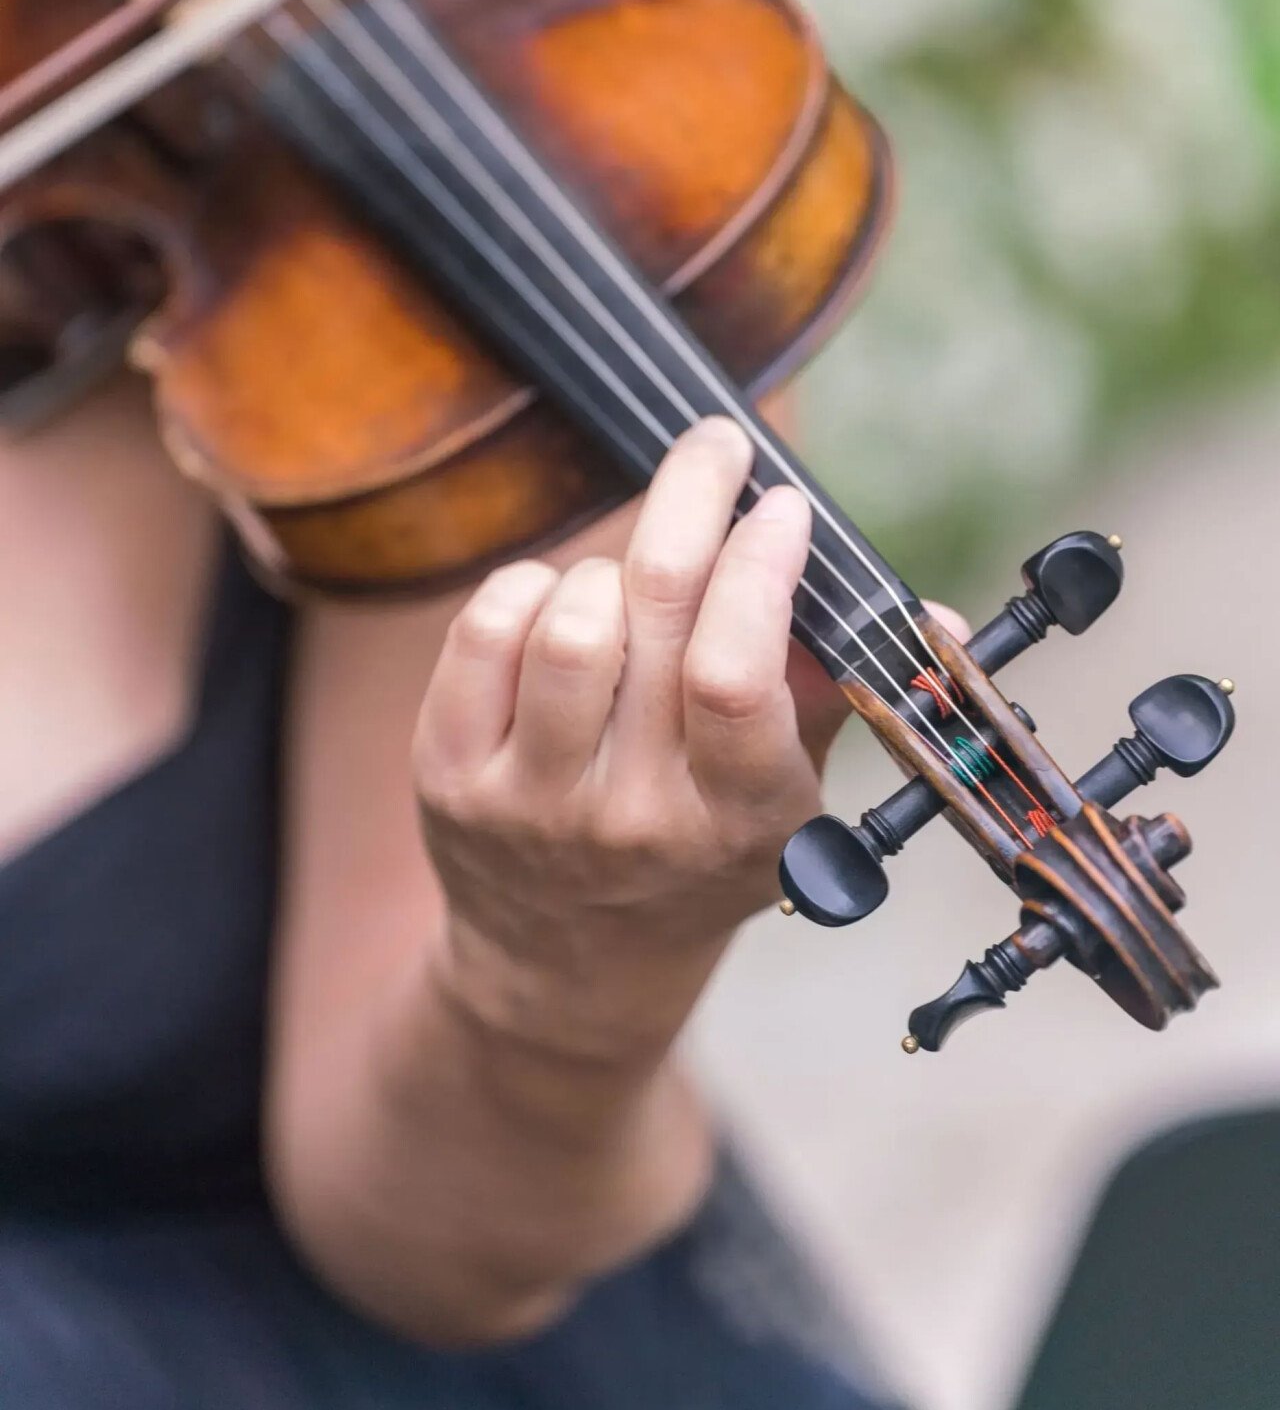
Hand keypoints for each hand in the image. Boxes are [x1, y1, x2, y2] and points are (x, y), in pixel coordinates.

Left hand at [414, 418, 962, 1055]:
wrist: (570, 963)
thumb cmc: (696, 853)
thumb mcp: (783, 796)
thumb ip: (842, 692)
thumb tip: (930, 616)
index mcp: (737, 818)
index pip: (738, 672)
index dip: (760, 566)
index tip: (783, 503)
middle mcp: (633, 816)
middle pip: (655, 614)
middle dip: (694, 499)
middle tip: (716, 445)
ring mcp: (531, 802)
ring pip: (568, 618)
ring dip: (610, 566)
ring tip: (636, 580)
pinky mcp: (448, 779)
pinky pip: (483, 631)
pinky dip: (528, 588)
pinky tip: (559, 604)